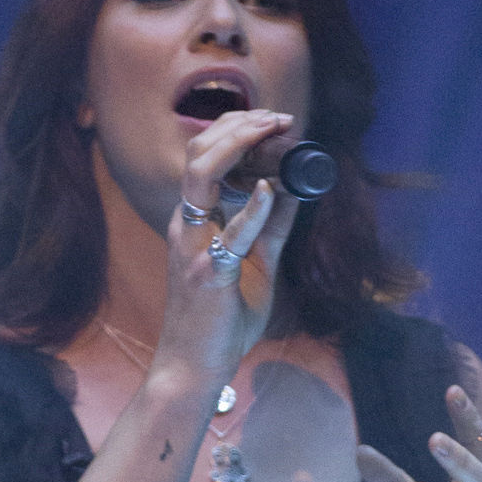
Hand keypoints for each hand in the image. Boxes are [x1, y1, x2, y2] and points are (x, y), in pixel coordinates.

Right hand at [159, 109, 301, 388]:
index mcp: (194, 219)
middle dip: (239, 125)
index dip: (237, 130)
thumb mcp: (257, 263)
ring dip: (238, 146)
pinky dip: (250, 208)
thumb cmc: (222, 318)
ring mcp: (193, 246)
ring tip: (271, 131)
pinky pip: (229, 234)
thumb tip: (294, 190)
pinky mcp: (208, 273)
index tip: (274, 121)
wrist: (198, 364)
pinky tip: (270, 189)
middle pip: (198, 152)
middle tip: (277, 117)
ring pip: (200, 176)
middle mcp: (187, 224)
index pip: (205, 156)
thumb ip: (272, 226)